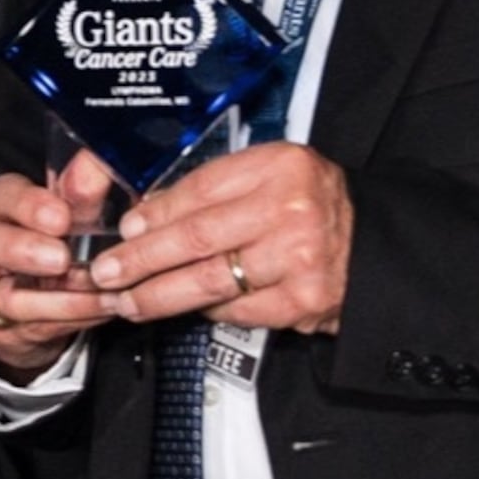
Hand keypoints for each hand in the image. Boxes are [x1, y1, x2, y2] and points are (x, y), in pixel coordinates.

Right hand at [0, 149, 115, 377]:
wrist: (22, 292)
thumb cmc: (42, 235)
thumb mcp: (58, 209)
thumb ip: (77, 191)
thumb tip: (101, 162)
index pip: (2, 195)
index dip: (30, 206)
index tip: (61, 216)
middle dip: (25, 250)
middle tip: (61, 258)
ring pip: (10, 297)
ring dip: (62, 298)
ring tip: (103, 292)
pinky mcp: (1, 325)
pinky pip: (37, 326)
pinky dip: (75, 319)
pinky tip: (106, 308)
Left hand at [90, 142, 351, 334]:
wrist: (371, 243)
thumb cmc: (309, 204)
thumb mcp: (270, 174)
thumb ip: (216, 188)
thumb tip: (146, 214)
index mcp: (277, 167)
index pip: (200, 190)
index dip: (155, 213)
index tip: (124, 229)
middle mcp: (289, 210)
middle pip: (197, 238)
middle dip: (142, 260)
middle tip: (107, 273)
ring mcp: (298, 259)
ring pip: (210, 282)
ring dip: (160, 296)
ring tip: (128, 302)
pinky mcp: (303, 301)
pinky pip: (238, 311)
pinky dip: (207, 312)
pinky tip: (185, 310)